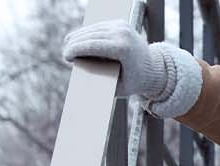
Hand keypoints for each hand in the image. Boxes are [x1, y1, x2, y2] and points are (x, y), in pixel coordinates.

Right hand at [61, 19, 175, 102]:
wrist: (154, 68)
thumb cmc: (135, 82)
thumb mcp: (118, 89)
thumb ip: (101, 84)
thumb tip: (82, 83)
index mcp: (123, 48)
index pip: (92, 45)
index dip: (76, 49)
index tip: (66, 57)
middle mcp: (123, 33)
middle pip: (90, 35)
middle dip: (74, 43)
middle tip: (65, 55)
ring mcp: (122, 26)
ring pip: (92, 29)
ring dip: (78, 37)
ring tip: (68, 47)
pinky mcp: (121, 23)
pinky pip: (98, 27)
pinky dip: (87, 33)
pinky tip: (78, 40)